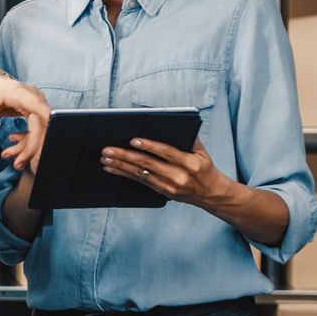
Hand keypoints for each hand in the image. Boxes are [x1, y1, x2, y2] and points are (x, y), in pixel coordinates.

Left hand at [0, 72, 49, 171]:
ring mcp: (35, 102)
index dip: (47, 120)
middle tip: (17, 164)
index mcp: (17, 92)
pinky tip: (13, 144)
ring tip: (8, 155)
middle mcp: (31, 95)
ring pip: (42, 129)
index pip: (37, 106)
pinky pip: (38, 129)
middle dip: (32, 147)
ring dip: (29, 147)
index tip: (52, 136)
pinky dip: (28, 141)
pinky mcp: (35, 110)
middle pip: (41, 124)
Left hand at [99, 137, 232, 207]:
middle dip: (125, 156)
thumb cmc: (204, 167)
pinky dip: (124, 174)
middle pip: (147, 164)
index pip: (166, 152)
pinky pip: (140, 181)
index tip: (133, 140)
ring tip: (105, 158)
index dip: (149, 146)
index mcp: (189, 163)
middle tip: (108, 150)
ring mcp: (169, 186)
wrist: (211, 194)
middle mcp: (178, 176)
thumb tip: (169, 122)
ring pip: (140, 174)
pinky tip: (112, 168)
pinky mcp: (162, 192)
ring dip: (120, 165)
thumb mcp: (201, 151)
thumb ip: (188, 137)